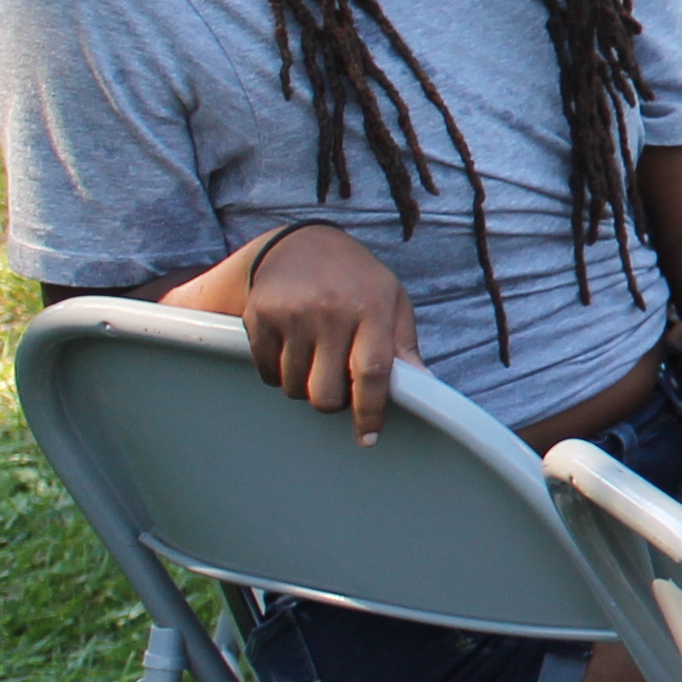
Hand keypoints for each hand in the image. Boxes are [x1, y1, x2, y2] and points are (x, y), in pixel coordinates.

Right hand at [218, 225, 420, 445]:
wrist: (301, 243)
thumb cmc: (357, 280)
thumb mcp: (392, 301)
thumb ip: (404, 344)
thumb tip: (423, 386)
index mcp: (371, 309)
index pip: (371, 373)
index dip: (369, 412)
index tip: (367, 437)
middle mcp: (330, 312)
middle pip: (326, 392)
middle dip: (332, 402)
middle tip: (337, 386)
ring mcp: (291, 314)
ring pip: (294, 387)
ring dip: (305, 387)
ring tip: (316, 359)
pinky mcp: (259, 317)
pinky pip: (267, 372)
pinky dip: (279, 374)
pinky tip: (292, 349)